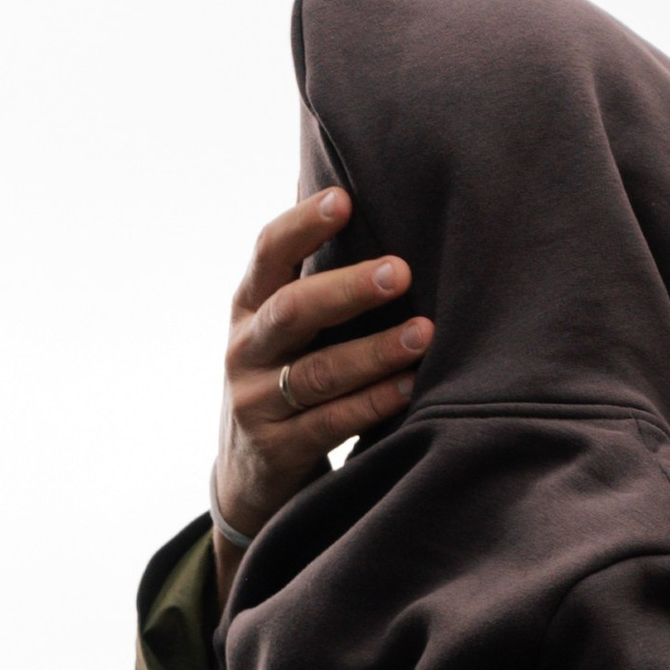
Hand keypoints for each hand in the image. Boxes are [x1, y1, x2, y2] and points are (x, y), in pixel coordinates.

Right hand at [213, 188, 431, 560]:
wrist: (246, 475)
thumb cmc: (284, 376)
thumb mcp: (282, 328)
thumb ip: (313, 277)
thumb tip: (362, 194)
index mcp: (249, 306)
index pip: (268, 254)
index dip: (303, 225)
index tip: (344, 199)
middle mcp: (246, 349)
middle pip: (292, 311)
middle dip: (346, 289)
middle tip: (400, 271)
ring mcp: (256, 402)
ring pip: (316, 372)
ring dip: (373, 352)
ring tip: (424, 334)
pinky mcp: (276, 450)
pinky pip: (330, 423)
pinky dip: (373, 404)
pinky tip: (410, 387)